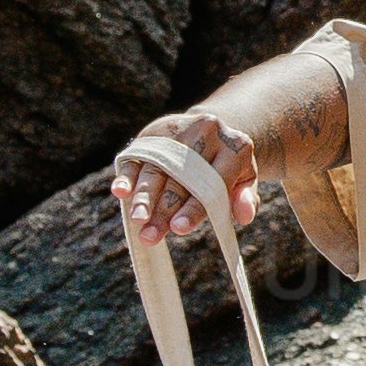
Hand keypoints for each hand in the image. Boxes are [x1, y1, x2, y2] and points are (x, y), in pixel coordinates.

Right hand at [113, 108, 257, 247]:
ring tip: (137, 222)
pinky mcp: (155, 132)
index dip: (194, 207)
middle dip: (164, 209)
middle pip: (181, 178)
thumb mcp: (245, 180)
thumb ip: (246, 199)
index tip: (179, 229)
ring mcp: (179, 129)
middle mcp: (206, 131)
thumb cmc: (229, 167)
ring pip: (157, 168)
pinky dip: (128, 175)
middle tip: (151, 235)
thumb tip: (245, 216)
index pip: (212, 183)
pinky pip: (138, 155)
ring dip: (144, 198)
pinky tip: (120, 191)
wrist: (213, 130)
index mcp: (236, 146)